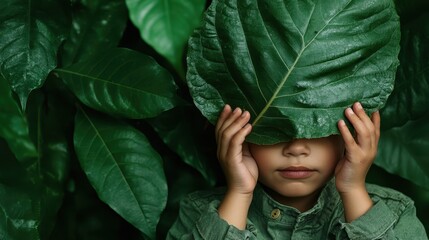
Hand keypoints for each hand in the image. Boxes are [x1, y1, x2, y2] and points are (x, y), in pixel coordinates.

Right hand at [215, 104, 257, 195]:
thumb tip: (247, 127)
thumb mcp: (245, 153)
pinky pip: (235, 143)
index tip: (229, 106)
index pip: (219, 129)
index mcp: (222, 148)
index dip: (223, 117)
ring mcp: (224, 155)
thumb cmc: (245, 172)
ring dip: (237, 122)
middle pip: (222, 129)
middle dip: (230, 117)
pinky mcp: (231, 160)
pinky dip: (241, 133)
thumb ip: (243, 141)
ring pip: (227, 134)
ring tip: (246, 114)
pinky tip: (249, 127)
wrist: (243, 190)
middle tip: (239, 108)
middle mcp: (220, 150)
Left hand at [335, 102, 379, 221]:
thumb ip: (353, 141)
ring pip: (363, 133)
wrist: (350, 187)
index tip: (372, 106)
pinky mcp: (355, 158)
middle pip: (370, 128)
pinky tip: (340, 123)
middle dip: (363, 114)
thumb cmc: (348, 169)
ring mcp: (365, 154)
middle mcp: (371, 149)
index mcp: (372, 148)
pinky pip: (351, 142)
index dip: (375, 118)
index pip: (376, 130)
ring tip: (348, 110)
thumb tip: (346, 127)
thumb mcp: (353, 152)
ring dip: (356, 120)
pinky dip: (346, 131)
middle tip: (356, 104)